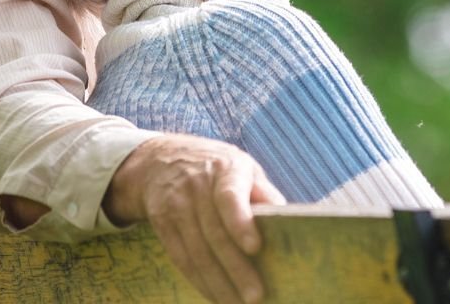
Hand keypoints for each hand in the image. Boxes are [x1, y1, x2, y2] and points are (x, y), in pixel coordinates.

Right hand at [105, 134, 286, 302]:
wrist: (161, 159)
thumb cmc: (218, 168)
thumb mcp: (243, 167)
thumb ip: (264, 193)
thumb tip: (288, 218)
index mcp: (225, 169)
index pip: (229, 197)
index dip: (241, 222)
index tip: (255, 248)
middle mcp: (196, 187)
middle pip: (215, 234)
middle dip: (235, 269)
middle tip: (255, 296)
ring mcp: (176, 206)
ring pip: (197, 252)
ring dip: (218, 283)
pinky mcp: (162, 224)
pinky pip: (181, 258)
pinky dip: (199, 281)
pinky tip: (216, 297)